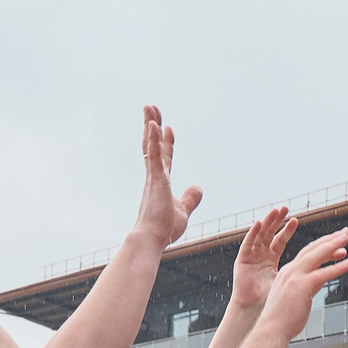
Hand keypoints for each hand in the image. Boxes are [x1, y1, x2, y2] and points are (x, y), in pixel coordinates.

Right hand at [130, 106, 202, 248]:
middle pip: (153, 145)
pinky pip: (154, 155)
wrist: (152, 240)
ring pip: (151, 145)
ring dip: (150, 124)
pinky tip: (154, 125)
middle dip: (153, 125)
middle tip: (151, 108)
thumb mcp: (183, 211)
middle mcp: (155, 176)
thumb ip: (190, 198)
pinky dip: (153, 139)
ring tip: (150, 107)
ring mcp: (154, 177)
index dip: (165, 142)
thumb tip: (198, 187)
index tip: (166, 127)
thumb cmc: (164, 229)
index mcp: (161, 183)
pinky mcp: (156, 180)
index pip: (164, 157)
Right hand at [230, 207, 296, 310]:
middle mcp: (260, 256)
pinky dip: (251, 233)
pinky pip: (246, 245)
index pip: (280, 241)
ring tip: (273, 211)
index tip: (295, 220)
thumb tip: (321, 275)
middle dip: (277, 221)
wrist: (256, 312)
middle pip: (269, 235)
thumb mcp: (290, 284)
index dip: (287, 230)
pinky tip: (257, 224)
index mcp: (270, 260)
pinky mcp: (242, 262)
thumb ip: (302, 276)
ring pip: (259, 236)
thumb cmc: (273, 302)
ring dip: (266, 223)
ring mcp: (251, 258)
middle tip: (285, 208)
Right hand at [262, 228, 347, 336]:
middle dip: (330, 239)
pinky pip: (323, 274)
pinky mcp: (302, 286)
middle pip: (313, 249)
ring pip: (317, 255)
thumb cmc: (283, 319)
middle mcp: (291, 271)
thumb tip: (321, 280)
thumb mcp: (297, 296)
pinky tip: (347, 263)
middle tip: (345, 232)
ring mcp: (295, 277)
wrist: (272, 330)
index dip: (323, 245)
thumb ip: (309, 285)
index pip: (308, 253)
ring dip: (333, 245)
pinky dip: (336, 268)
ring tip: (346, 238)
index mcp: (288, 272)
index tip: (336, 242)